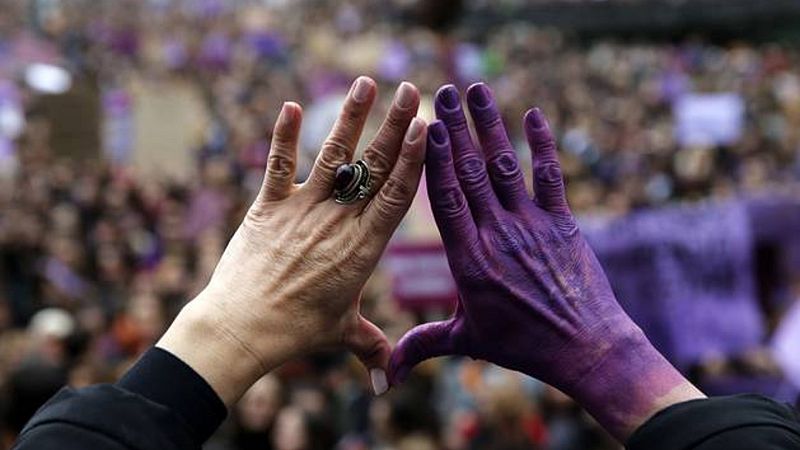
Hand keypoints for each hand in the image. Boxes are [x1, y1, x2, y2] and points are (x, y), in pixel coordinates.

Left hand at [158, 76, 425, 404]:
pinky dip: (284, 136)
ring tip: (367, 82)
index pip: (397, 194)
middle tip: (413, 89)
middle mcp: (339, 221)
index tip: (428, 128)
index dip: (415, 158)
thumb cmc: (296, 332)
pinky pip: (278, 165)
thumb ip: (371, 348)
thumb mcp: (341, 334)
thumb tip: (387, 386)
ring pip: (334, 155)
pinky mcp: (268, 207)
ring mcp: (303, 210)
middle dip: (396, 124)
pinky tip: (292, 106)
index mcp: (365, 247)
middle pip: (374, 166)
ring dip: (351, 117)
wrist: (242, 328)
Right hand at [388, 83, 702, 439]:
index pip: (445, 198)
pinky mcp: (562, 223)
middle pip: (471, 172)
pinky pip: (551, 177)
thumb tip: (383, 375)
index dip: (435, 158)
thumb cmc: (522, 346)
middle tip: (442, 91)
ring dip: (491, 126)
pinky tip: (533, 115)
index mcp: (468, 259)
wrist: (585, 349)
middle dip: (456, 129)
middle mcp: (497, 234)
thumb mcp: (466, 341)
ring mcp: (531, 225)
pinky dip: (543, 145)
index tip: (426, 126)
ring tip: (476, 90)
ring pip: (505, 166)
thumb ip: (422, 346)